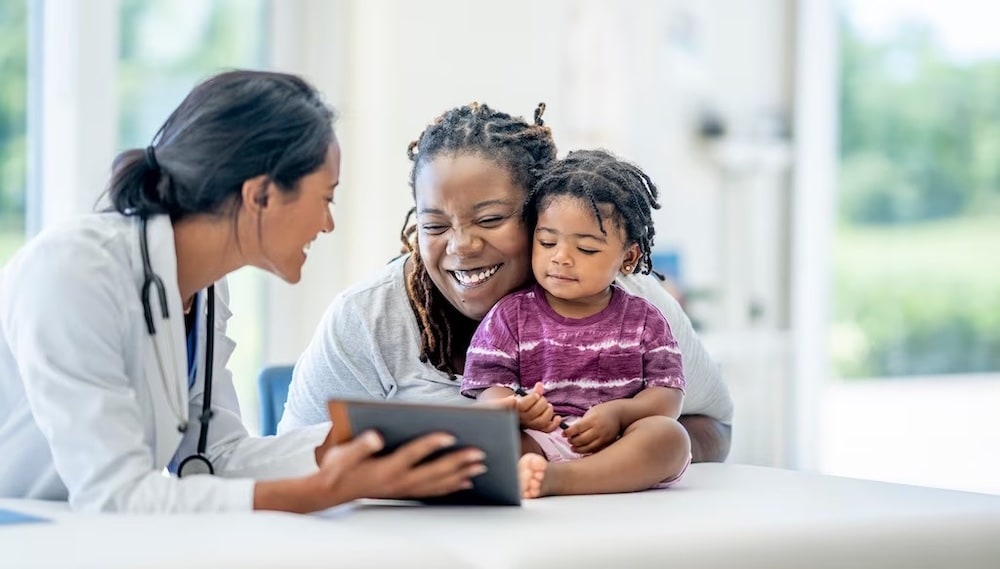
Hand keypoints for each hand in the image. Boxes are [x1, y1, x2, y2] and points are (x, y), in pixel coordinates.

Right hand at [313, 430, 485, 502]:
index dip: (432, 444)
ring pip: (438, 483)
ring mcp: (403, 489)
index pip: (413, 454)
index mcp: (385, 468)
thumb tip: (375, 436)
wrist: (331, 492)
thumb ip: (360, 446)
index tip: (451, 435)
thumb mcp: (342, 454)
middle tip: (480, 453)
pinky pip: (433, 491)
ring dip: (460, 474)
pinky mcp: (405, 492)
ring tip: (481, 466)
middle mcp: (398, 481)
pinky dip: (451, 487)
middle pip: (434, 471)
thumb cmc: (338, 468)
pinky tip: (466, 482)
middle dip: (458, 462)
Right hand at [516, 382, 562, 432]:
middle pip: (534, 412)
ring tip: (548, 406)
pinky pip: (547, 429)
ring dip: (548, 412)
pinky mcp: (539, 429)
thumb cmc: (523, 403)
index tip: (536, 395)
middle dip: (542, 402)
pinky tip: (558, 417)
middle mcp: (524, 418)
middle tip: (542, 399)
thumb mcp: (525, 396)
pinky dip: (555, 424)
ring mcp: (532, 425)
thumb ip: (533, 391)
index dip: (532, 399)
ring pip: (541, 421)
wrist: (520, 414)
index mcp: (517, 408)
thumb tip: (539, 385)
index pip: (523, 405)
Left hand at [563, 403, 621, 453]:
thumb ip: (582, 423)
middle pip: (581, 440)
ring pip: (588, 448)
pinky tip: (582, 450)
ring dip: (578, 449)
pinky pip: (595, 450)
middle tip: (568, 440)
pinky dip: (587, 452)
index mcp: (593, 419)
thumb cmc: (602, 412)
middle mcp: (599, 429)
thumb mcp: (591, 412)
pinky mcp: (607, 443)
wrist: (619, 414)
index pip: (577, 428)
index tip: (563, 434)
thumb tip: (570, 433)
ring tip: (573, 447)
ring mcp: (604, 437)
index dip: (568, 432)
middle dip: (572, 441)